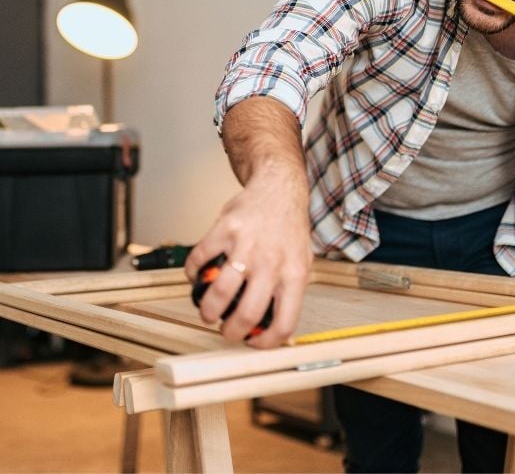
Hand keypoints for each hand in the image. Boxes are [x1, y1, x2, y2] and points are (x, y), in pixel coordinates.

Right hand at [185, 165, 312, 347]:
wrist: (279, 190)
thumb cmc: (289, 231)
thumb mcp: (302, 263)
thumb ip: (290, 293)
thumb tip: (275, 329)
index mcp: (294, 275)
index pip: (284, 322)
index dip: (265, 342)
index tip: (252, 343)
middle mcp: (272, 262)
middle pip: (247, 313)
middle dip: (230, 332)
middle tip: (225, 331)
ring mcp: (247, 246)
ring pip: (219, 292)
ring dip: (207, 310)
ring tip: (207, 312)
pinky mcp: (225, 230)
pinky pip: (199, 260)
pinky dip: (193, 274)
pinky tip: (197, 277)